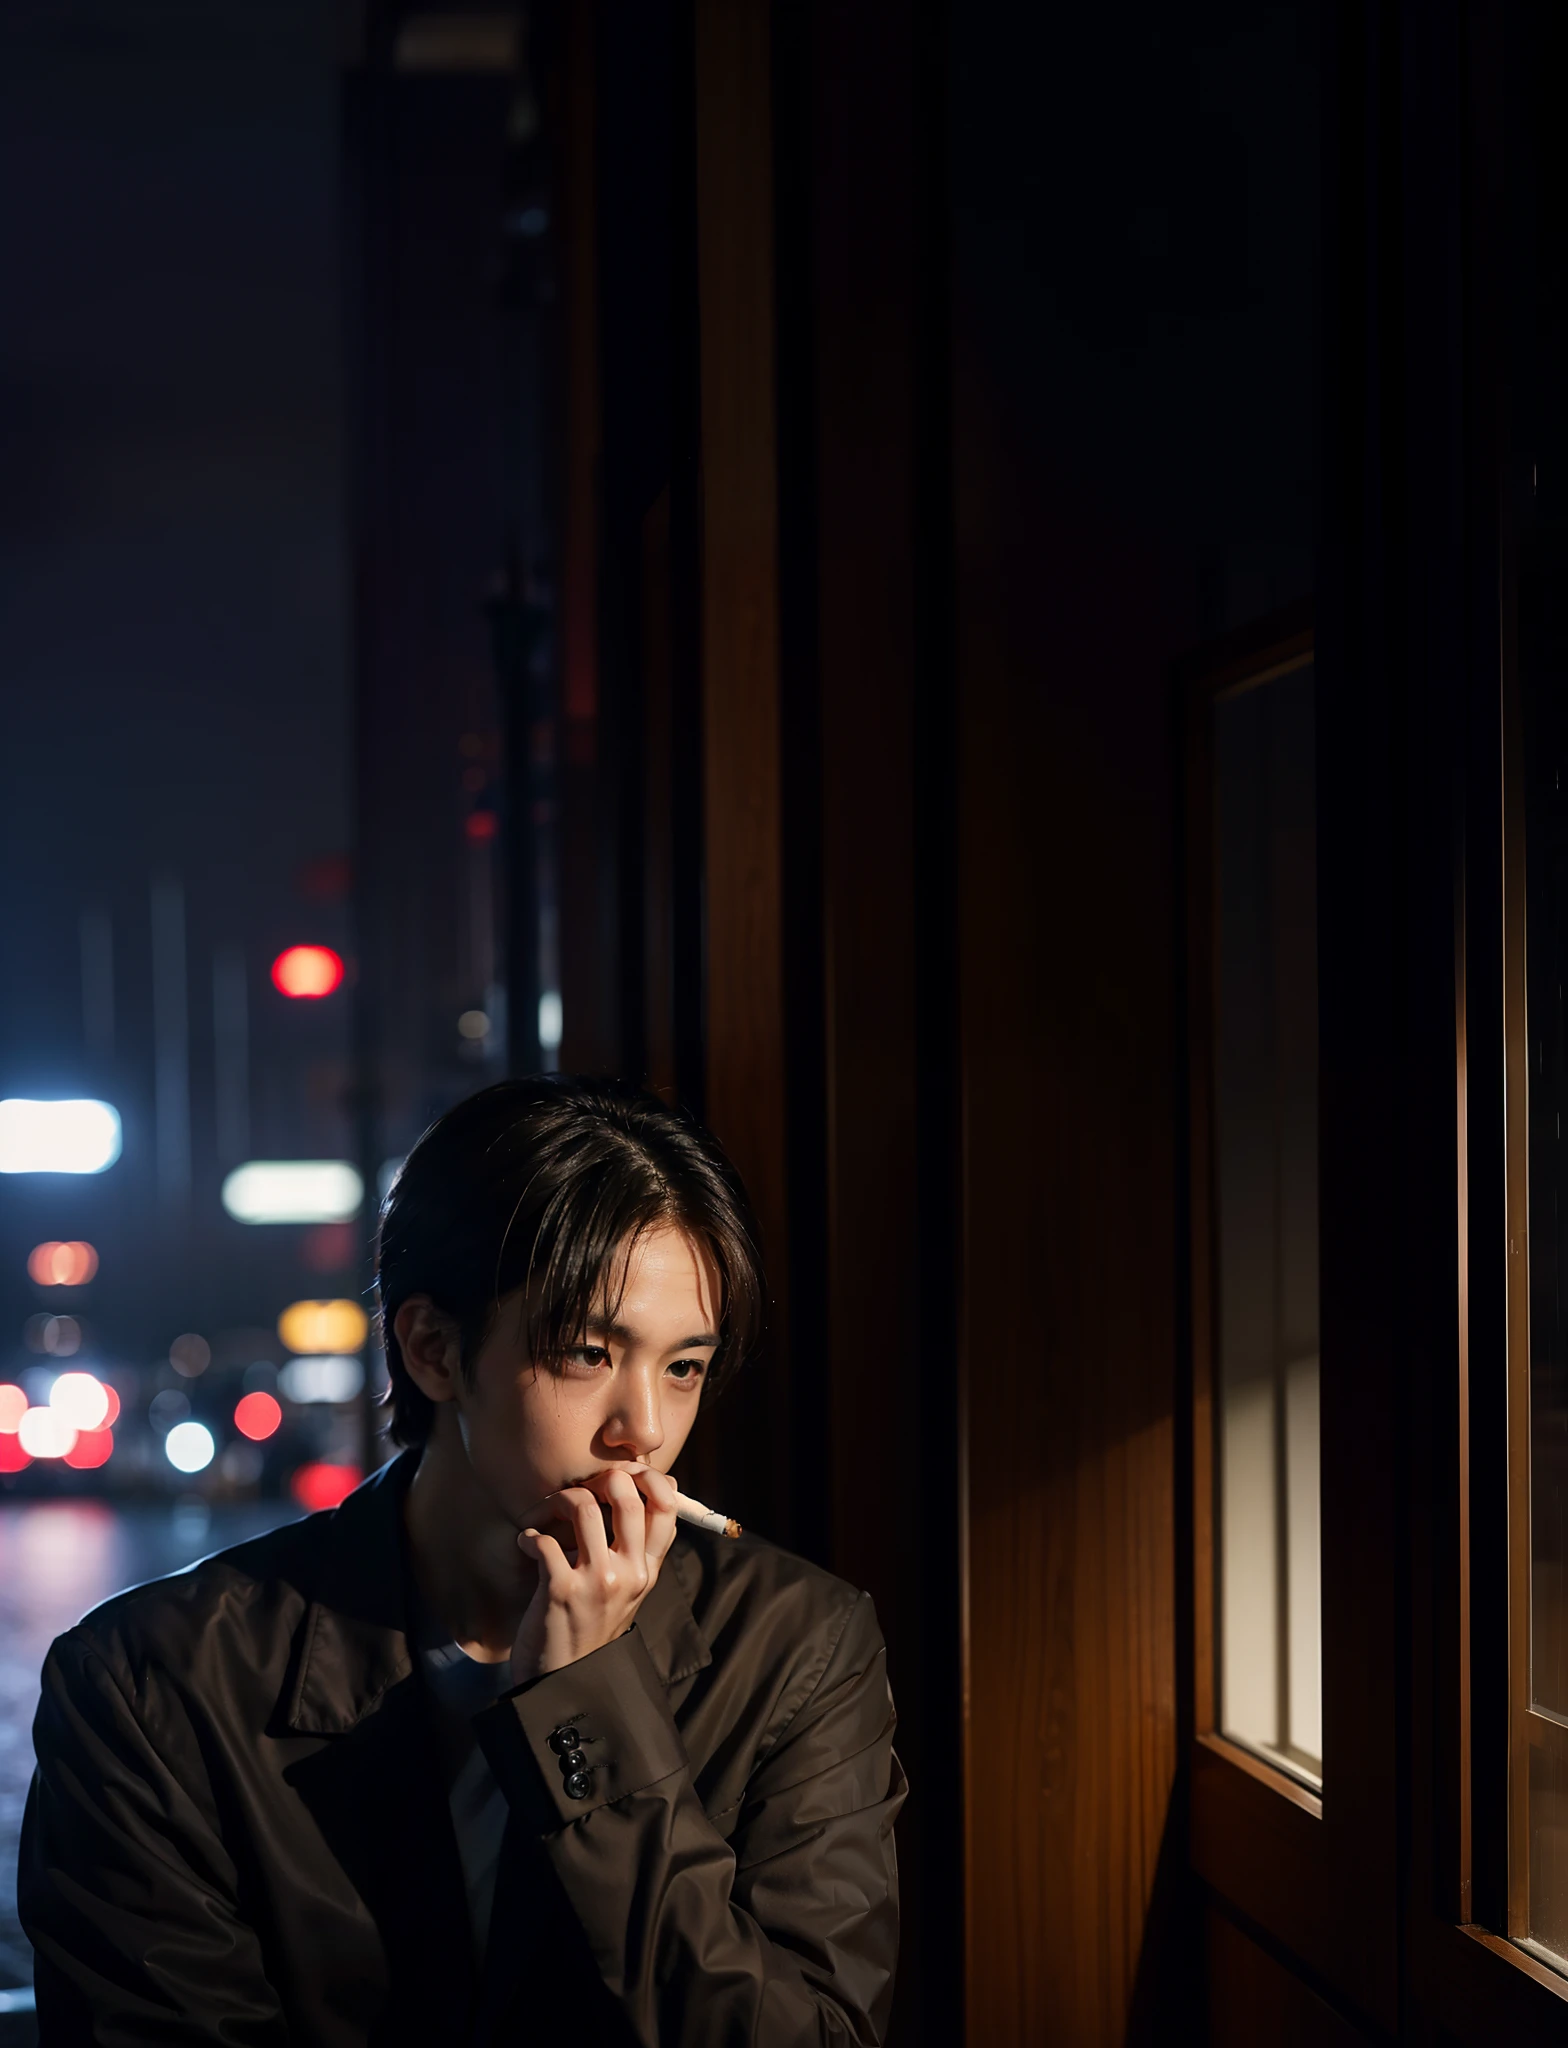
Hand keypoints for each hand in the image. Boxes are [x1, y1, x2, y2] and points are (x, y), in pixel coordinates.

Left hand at [509, 1464, 678, 1684]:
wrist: (565, 1682)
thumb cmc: (591, 1626)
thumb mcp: (628, 1590)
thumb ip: (637, 1548)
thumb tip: (652, 1492)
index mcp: (648, 1570)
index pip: (666, 1508)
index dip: (648, 1478)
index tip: (624, 1473)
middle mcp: (630, 1573)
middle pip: (628, 1497)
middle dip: (603, 1478)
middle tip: (584, 1486)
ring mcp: (597, 1582)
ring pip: (584, 1508)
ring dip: (561, 1500)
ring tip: (549, 1512)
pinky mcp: (561, 1591)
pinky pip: (544, 1541)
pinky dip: (529, 1536)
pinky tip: (527, 1544)